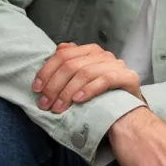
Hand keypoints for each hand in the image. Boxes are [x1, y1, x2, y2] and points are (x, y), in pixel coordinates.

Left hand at [32, 42, 147, 112]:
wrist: (128, 117)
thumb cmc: (101, 100)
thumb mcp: (81, 82)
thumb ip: (71, 64)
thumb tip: (58, 48)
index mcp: (90, 51)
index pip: (63, 55)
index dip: (47, 71)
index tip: (36, 89)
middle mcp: (104, 55)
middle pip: (72, 65)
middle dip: (54, 85)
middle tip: (45, 104)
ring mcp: (117, 65)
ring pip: (85, 72)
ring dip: (67, 92)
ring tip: (58, 108)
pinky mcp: (128, 77)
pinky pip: (105, 80)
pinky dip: (89, 90)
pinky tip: (78, 101)